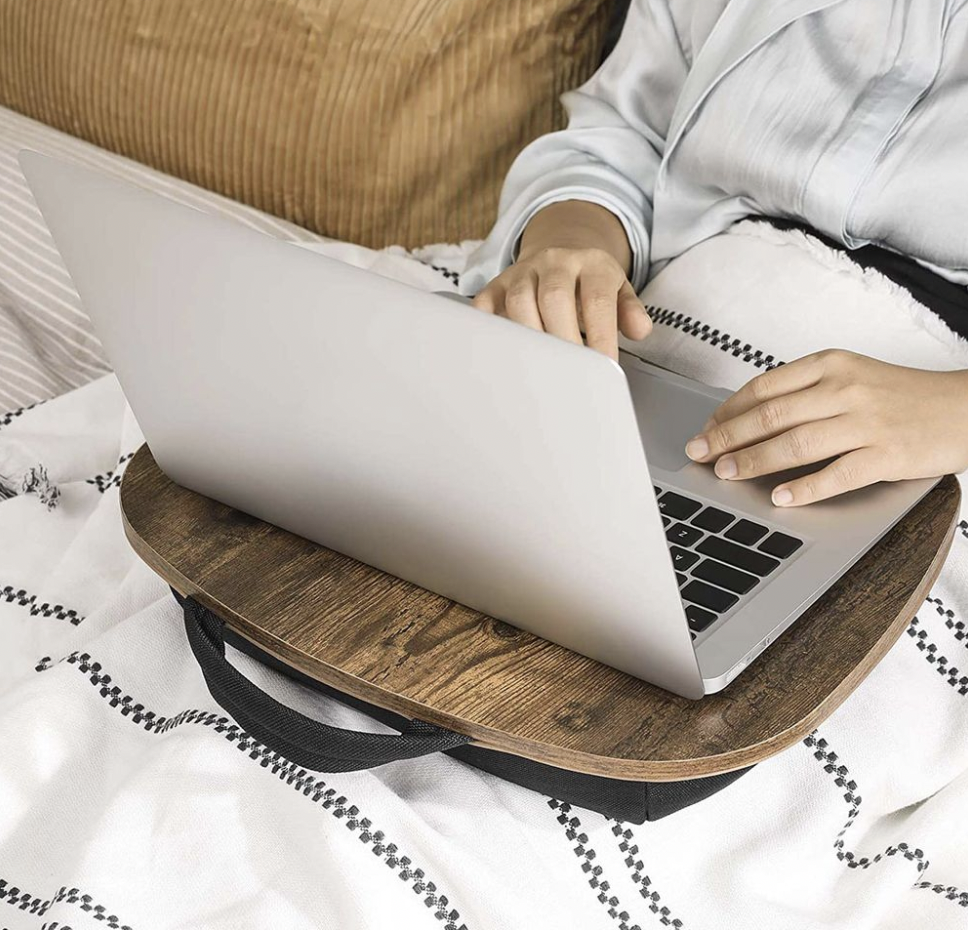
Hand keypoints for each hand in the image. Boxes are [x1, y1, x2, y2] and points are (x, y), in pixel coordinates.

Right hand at [473, 247, 650, 359]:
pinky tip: (501, 352)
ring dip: (529, 338)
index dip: (600, 335)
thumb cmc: (590, 283)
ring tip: (540, 369)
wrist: (560, 251)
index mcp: (591, 264)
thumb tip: (640, 330)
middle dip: (562, 338)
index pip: (596, 300)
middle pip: (554, 297)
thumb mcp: (619, 290)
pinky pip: (485, 303)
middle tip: (571, 374)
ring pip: (519, 301)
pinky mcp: (497, 284)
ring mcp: (523, 272)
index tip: (603, 367)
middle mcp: (555, 262)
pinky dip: (488, 326)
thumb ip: (630, 311)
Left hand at [683, 349, 967, 505]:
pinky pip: (837, 474)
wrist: (966, 407)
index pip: (764, 387)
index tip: (705, 428)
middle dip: (726, 437)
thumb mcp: (851, 376)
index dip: (727, 411)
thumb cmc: (902, 396)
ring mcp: (866, 422)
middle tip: (698, 453)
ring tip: (726, 474)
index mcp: (831, 365)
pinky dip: (805, 488)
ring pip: (795, 442)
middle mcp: (844, 389)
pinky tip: (780, 497)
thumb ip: (805, 391)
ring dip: (753, 461)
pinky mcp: (887, 455)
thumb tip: (749, 418)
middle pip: (770, 414)